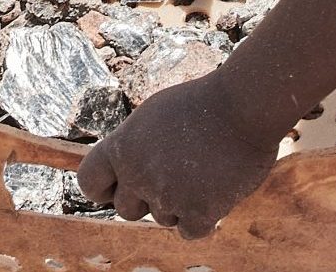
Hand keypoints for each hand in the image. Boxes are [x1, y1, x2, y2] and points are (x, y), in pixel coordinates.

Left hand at [79, 76, 279, 234]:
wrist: (246, 106)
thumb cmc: (203, 104)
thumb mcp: (154, 115)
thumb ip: (133, 147)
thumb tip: (121, 174)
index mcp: (123, 147)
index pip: (90, 182)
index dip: (103, 189)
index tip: (116, 189)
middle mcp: (138, 174)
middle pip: (126, 210)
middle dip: (146, 200)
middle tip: (174, 178)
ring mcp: (168, 196)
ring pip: (163, 219)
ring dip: (180, 204)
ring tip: (204, 172)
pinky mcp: (199, 212)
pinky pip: (190, 232)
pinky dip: (204, 217)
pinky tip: (217, 191)